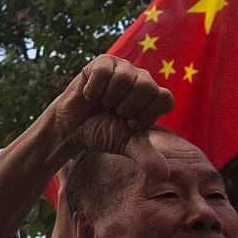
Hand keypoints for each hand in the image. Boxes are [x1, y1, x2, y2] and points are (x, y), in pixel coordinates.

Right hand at [44, 57, 173, 169]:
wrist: (73, 127)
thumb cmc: (103, 133)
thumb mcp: (126, 145)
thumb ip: (147, 156)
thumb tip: (164, 175)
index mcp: (153, 97)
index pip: (165, 98)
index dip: (146, 114)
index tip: (130, 124)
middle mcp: (142, 79)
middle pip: (146, 86)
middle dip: (126, 106)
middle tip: (115, 113)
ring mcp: (123, 67)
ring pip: (124, 77)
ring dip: (108, 97)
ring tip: (103, 103)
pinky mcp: (103, 62)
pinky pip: (104, 71)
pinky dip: (94, 88)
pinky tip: (90, 94)